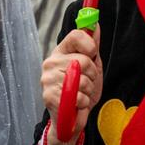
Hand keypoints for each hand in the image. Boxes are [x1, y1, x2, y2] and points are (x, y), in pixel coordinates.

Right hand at [42, 27, 102, 144]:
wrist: (71, 118)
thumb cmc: (81, 90)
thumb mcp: (91, 66)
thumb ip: (92, 46)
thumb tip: (97, 25)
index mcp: (61, 51)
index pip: (75, 36)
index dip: (89, 44)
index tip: (93, 53)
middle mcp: (51, 62)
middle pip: (84, 60)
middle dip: (92, 75)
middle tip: (87, 82)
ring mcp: (48, 79)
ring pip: (82, 80)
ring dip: (88, 90)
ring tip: (81, 94)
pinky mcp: (49, 96)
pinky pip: (78, 96)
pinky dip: (83, 102)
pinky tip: (77, 103)